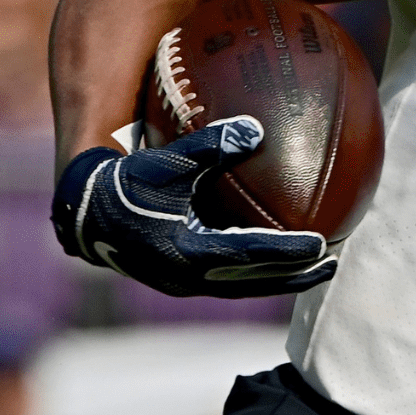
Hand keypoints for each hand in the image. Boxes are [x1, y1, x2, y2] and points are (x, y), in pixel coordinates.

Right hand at [50, 115, 336, 298]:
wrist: (82, 214)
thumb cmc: (126, 183)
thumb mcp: (167, 161)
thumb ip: (209, 145)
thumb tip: (255, 128)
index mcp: (188, 251)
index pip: (250, 255)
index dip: (287, 252)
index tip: (322, 244)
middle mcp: (189, 275)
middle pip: (254, 282)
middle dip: (294, 276)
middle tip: (332, 265)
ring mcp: (184, 281)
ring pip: (243, 285)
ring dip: (279, 279)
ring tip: (315, 269)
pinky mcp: (180, 277)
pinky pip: (228, 278)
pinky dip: (256, 271)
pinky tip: (275, 257)